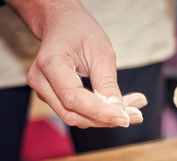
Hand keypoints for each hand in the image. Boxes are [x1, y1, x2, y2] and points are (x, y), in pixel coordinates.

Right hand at [7, 0, 146, 127]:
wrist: (63, 25)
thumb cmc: (81, 32)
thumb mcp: (101, 53)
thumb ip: (107, 83)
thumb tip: (119, 111)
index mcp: (50, 63)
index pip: (74, 98)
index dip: (100, 112)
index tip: (126, 118)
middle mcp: (40, 81)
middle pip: (73, 114)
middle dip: (106, 119)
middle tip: (136, 114)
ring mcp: (43, 91)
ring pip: (75, 117)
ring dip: (104, 118)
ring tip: (133, 110)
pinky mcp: (51, 97)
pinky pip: (76, 112)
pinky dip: (98, 113)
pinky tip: (119, 108)